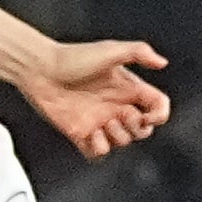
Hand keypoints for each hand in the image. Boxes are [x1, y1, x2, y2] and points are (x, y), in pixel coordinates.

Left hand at [12, 34, 172, 158]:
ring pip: (122, 142)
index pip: (156, 107)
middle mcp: (115, 106)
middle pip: (142, 130)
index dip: (159, 115)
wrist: (39, 69)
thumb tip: (162, 62)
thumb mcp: (110, 50)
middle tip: (122, 115)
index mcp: (127, 88)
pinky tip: (91, 134)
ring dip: (118, 138)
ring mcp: (98, 121)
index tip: (149, 116)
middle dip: (138, 128)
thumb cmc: (72, 57)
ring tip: (104, 124)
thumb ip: (139, 52)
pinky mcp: (80, 133)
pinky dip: (98, 149)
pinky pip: (97, 152)